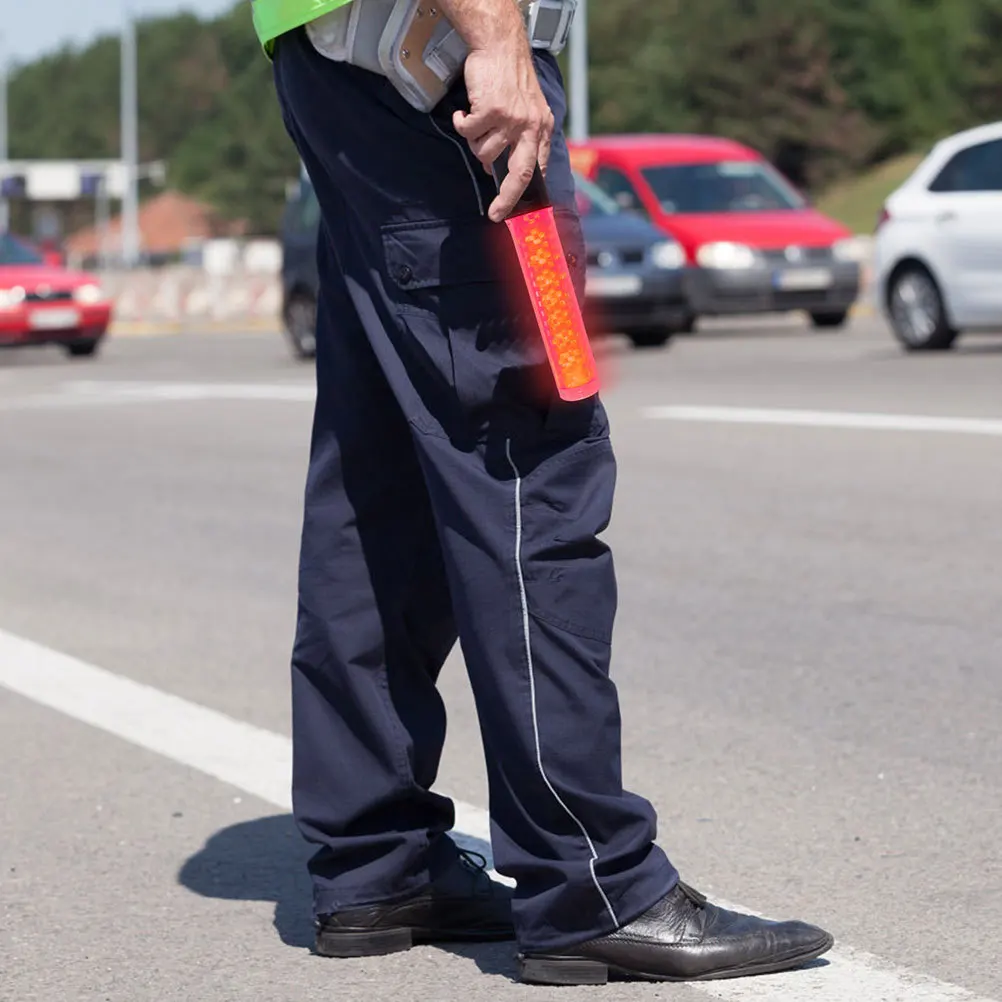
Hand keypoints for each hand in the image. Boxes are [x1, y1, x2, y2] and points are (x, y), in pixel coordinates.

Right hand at [452, 38, 553, 221]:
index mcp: (542, 129)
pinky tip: (464, 112)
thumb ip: (522, 137)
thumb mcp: (529, 108)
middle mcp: (530, 126)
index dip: (526, 192)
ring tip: (475, 122)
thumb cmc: (510, 76)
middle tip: (495, 213)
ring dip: (473, 141)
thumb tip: (497, 167)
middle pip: (520, 174)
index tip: (515, 209)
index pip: (537, 169)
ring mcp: (511, 119)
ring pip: (484, 152)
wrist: (500, 45)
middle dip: (507, 198)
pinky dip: (461, 123)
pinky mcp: (492, 111)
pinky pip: (468, 131)